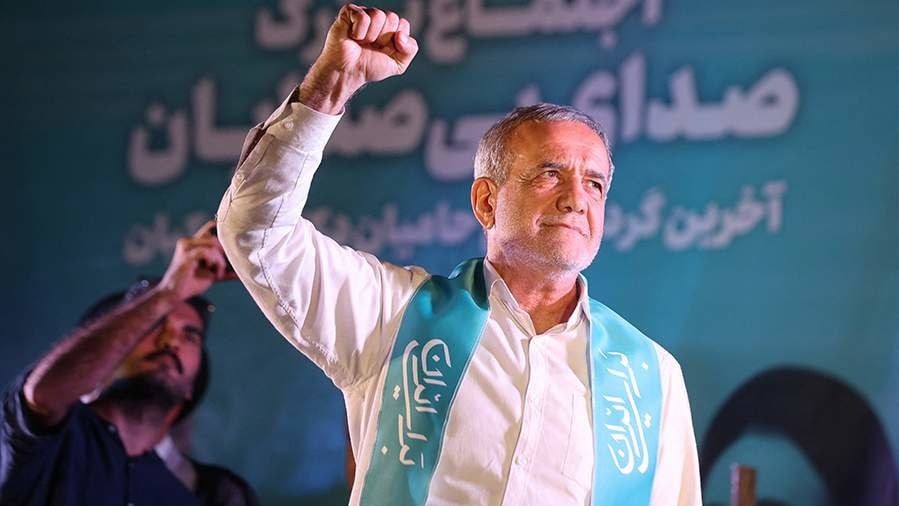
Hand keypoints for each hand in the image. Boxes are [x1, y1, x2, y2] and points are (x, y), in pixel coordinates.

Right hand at [158, 220, 235, 300]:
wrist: (174, 295)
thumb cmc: (192, 284)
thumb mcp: (213, 273)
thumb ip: (226, 267)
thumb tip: (246, 267)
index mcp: (192, 242)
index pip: (210, 227)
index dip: (223, 227)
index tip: (237, 234)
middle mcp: (187, 241)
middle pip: (216, 237)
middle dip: (225, 252)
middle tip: (223, 269)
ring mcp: (186, 246)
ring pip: (214, 244)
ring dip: (220, 260)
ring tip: (218, 273)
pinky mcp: (186, 255)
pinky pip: (209, 252)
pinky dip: (216, 263)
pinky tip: (215, 274)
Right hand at [300, 4, 418, 113]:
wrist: (347, 73)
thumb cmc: (369, 68)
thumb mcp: (398, 65)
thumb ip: (410, 50)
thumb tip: (401, 35)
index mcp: (390, 28)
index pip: (403, 24)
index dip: (396, 41)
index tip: (385, 50)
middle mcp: (378, 19)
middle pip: (392, 17)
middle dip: (383, 37)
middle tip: (371, 47)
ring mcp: (363, 14)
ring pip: (378, 15)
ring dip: (370, 36)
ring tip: (361, 43)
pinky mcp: (349, 13)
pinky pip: (363, 16)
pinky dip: (359, 32)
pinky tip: (353, 37)